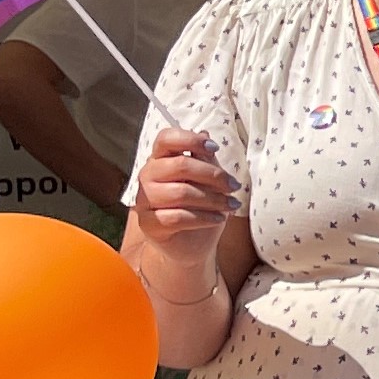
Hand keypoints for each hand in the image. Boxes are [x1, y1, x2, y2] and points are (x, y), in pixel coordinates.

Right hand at [133, 126, 237, 259]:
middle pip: (180, 165)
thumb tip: (205, 134)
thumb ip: (204, 159)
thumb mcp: (208, 181)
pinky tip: (219, 218)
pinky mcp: (148, 224)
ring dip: (213, 199)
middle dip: (213, 175)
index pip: (166, 138)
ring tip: (231, 205)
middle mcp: (148, 176)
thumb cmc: (201, 207)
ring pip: (181, 193)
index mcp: (160, 159)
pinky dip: (204, 217)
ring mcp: (145, 200)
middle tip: (234, 186)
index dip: (190, 139)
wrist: (193, 245)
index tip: (215, 148)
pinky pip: (177, 217)